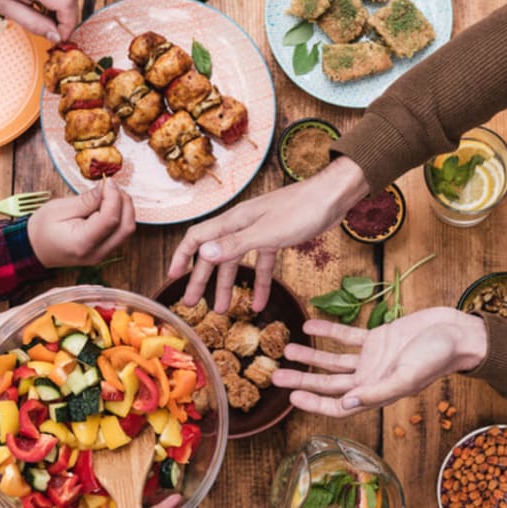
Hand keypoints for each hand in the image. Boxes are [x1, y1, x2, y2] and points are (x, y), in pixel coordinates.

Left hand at [0, 286, 112, 370]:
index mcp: (24, 316)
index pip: (55, 299)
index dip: (77, 294)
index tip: (100, 292)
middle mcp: (38, 329)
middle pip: (72, 317)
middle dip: (98, 314)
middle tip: (126, 317)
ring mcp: (42, 347)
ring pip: (73, 338)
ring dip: (96, 338)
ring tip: (123, 343)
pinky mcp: (42, 365)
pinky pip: (66, 360)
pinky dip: (84, 362)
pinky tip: (102, 371)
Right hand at [27, 178, 135, 268]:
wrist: (36, 249)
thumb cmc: (43, 229)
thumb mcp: (60, 208)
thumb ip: (87, 200)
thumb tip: (107, 187)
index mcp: (82, 243)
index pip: (111, 219)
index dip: (114, 197)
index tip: (108, 181)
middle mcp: (97, 253)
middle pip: (126, 227)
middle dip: (124, 202)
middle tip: (111, 187)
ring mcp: (104, 254)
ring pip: (127, 230)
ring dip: (124, 209)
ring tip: (109, 195)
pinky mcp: (106, 251)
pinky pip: (122, 233)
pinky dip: (121, 217)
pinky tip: (109, 206)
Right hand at [168, 157, 369, 312]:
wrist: (333, 196)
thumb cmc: (302, 209)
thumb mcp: (267, 232)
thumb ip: (235, 245)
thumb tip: (204, 255)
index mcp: (234, 221)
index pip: (197, 237)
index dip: (182, 256)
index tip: (173, 278)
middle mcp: (243, 225)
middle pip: (215, 254)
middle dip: (202, 280)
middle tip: (192, 304)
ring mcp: (260, 231)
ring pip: (238, 262)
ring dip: (230, 286)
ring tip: (223, 310)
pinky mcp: (277, 238)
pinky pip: (263, 264)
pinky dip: (260, 284)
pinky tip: (260, 304)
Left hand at [271, 309, 487, 416]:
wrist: (457, 331)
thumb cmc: (437, 357)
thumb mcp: (407, 376)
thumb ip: (377, 391)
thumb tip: (346, 405)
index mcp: (377, 392)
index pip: (338, 404)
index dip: (314, 403)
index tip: (291, 396)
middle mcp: (371, 377)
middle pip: (329, 382)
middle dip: (303, 379)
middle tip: (276, 374)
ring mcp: (373, 357)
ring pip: (334, 360)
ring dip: (311, 355)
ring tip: (287, 349)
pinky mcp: (378, 337)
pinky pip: (348, 335)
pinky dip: (329, 330)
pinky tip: (310, 323)